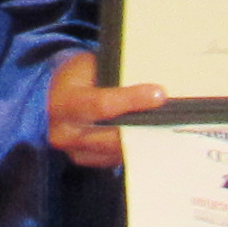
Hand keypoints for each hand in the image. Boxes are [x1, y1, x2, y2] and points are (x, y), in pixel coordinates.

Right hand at [47, 54, 168, 168]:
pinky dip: (135, 146)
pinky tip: (151, 134)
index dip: (132, 100)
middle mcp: (66, 133)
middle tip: (174, 114)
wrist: (53, 95)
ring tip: (168, 124)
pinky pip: (117, 158)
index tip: (159, 94)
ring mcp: (75, 151)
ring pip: (119, 150)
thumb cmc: (77, 75)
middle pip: (114, 136)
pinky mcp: (87, 160)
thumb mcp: (90, 65)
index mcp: (64, 104)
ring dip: (144, 138)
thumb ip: (114, 76)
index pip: (102, 105)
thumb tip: (149, 83)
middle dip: (145, 125)